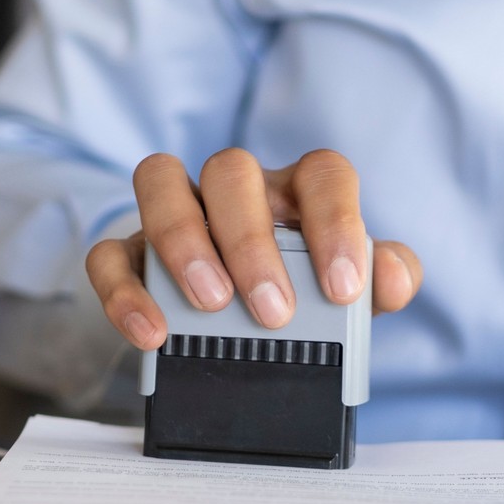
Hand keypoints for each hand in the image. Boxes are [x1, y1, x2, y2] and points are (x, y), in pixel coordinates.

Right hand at [85, 148, 424, 349]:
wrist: (247, 331)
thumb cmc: (303, 295)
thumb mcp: (350, 295)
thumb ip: (382, 281)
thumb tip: (393, 278)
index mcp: (297, 192)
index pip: (322, 173)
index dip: (335, 221)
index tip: (343, 288)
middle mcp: (235, 191)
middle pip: (231, 170)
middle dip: (250, 240)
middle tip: (273, 310)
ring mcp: (177, 214)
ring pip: (159, 181)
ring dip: (183, 239)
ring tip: (211, 303)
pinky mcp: (131, 254)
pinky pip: (109, 252)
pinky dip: (124, 290)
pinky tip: (152, 333)